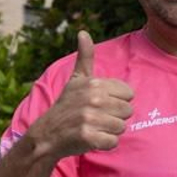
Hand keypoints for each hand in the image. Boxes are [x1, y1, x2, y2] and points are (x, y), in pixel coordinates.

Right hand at [30, 31, 134, 157]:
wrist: (47, 134)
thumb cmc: (67, 105)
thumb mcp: (76, 79)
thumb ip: (85, 57)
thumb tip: (83, 32)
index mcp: (94, 84)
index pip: (129, 94)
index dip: (117, 101)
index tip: (100, 103)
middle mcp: (92, 99)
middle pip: (128, 111)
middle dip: (114, 117)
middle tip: (96, 117)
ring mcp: (90, 118)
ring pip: (121, 127)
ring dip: (110, 131)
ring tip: (93, 127)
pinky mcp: (88, 137)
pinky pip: (113, 142)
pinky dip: (105, 144)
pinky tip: (92, 138)